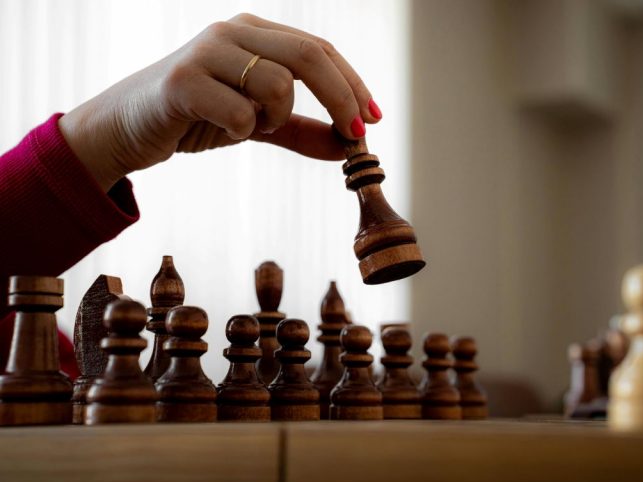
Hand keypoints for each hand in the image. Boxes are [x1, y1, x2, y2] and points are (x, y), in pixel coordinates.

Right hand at [59, 13, 382, 191]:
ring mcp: (207, 51)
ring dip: (277, 118)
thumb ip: (300, 131)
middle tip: (356, 134)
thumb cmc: (196, 117)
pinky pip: (241, 113)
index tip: (373, 120)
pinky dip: (244, 131)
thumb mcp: (257, 123)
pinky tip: (222, 130)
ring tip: (251, 126)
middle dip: (342, 98)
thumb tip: (348, 147)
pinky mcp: (183, 81)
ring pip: (278, 84)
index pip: (320, 50)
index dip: (353, 84)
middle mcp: (234, 31)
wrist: (127, 128)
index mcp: (255, 33)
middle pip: (310, 56)